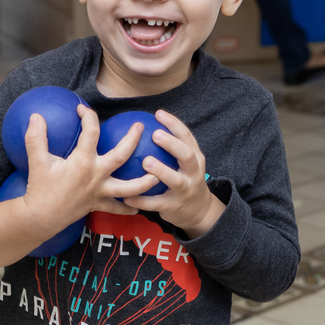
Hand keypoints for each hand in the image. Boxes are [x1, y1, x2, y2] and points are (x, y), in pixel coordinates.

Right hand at [20, 106, 158, 229]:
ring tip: (158, 175)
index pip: (91, 133)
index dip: (88, 117)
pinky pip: (116, 208)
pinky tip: (137, 207)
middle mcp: (96, 176)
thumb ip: (36, 137)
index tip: (83, 109)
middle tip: (140, 127)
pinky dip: (128, 208)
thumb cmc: (39, 188)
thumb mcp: (36, 161)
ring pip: (129, 188)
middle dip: (132, 139)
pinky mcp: (97, 204)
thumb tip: (35, 116)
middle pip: (121, 156)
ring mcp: (100, 192)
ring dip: (145, 182)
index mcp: (83, 162)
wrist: (41, 218)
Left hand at [123, 109, 224, 237]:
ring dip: (161, 170)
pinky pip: (156, 204)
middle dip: (172, 144)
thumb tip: (140, 126)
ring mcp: (185, 190)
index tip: (158, 113)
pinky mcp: (175, 206)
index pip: (187, 137)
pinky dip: (142, 200)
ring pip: (175, 180)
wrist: (198, 211)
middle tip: (155, 134)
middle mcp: (193, 173)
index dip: (174, 124)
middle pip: (187, 156)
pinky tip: (126, 197)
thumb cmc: (184, 179)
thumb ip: (169, 147)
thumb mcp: (184, 162)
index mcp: (195, 158)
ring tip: (145, 162)